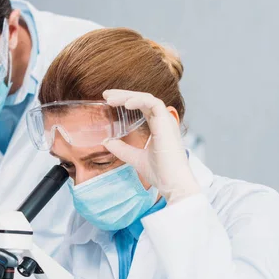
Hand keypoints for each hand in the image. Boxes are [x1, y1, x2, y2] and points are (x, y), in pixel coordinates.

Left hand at [103, 89, 199, 204]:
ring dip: (128, 96)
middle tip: (106, 95)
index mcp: (159, 128)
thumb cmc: (160, 173)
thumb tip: (107, 142)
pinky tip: (126, 103)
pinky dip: (139, 100)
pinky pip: (153, 103)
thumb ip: (122, 149)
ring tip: (110, 98)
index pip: (142, 107)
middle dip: (123, 95)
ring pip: (147, 98)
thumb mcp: (135, 158)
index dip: (126, 101)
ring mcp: (166, 121)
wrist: (172, 183)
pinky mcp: (167, 122)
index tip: (109, 101)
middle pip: (143, 99)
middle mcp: (163, 121)